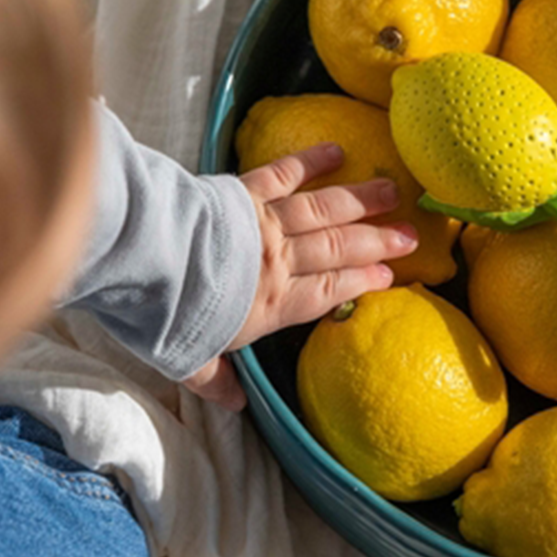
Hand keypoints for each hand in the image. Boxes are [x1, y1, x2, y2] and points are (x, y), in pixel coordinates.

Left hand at [182, 143, 416, 413]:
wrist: (145, 261)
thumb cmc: (166, 315)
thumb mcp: (188, 360)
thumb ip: (216, 378)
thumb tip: (237, 405)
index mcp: (270, 305)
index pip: (328, 292)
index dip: (361, 282)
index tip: (390, 275)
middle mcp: (278, 261)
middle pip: (338, 248)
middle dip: (378, 241)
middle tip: (412, 234)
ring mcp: (264, 223)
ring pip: (324, 210)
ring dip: (362, 201)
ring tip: (394, 191)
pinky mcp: (243, 192)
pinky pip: (284, 174)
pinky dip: (312, 161)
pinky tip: (337, 151)